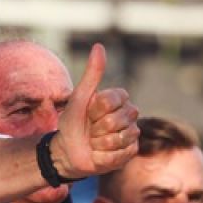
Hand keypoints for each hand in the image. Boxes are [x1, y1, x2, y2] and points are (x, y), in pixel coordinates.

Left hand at [53, 44, 139, 178]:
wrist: (69, 151)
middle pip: (114, 121)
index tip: (88, 112)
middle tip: (90, 129)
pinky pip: (120, 153)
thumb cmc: (73, 122)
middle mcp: (130, 114)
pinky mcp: (132, 151)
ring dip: (98, 143)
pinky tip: (100, 154)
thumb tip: (99, 46)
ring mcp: (132, 133)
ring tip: (94, 142)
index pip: (111, 100)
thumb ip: (92, 74)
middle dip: (95, 127)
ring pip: (118, 138)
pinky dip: (103, 156)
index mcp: (119, 99)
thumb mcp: (79, 97)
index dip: (94, 109)